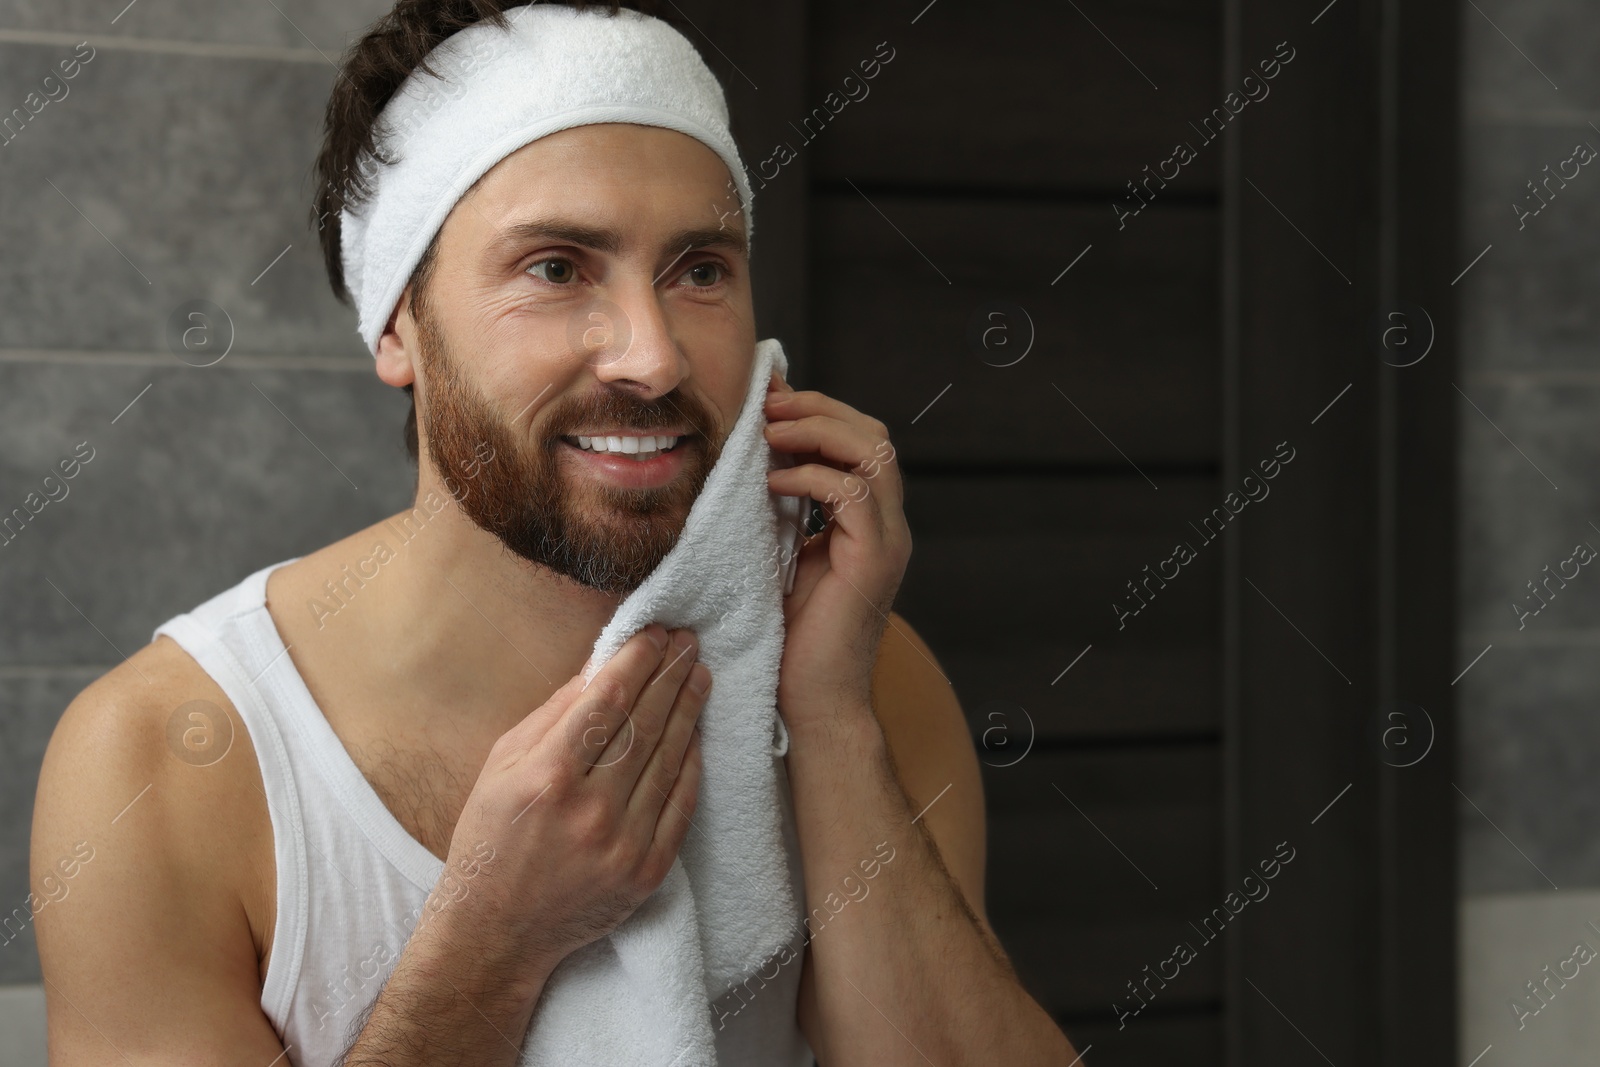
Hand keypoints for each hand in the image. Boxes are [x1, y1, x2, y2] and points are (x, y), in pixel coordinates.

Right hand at [440, 624, 709, 997]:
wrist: (496, 932)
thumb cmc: (490, 838)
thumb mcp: (501, 766)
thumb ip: (553, 715)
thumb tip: (600, 668)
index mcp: (547, 776)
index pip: (608, 702)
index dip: (637, 661)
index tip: (656, 634)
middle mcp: (590, 809)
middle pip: (646, 724)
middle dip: (670, 675)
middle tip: (689, 643)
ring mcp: (624, 843)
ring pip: (669, 760)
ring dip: (689, 711)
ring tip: (699, 676)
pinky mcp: (647, 872)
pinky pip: (680, 805)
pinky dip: (692, 765)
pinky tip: (697, 733)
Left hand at [763, 371, 910, 729]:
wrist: (814, 702)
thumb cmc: (792, 638)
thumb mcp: (784, 555)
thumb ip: (785, 509)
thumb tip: (757, 458)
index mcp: (870, 522)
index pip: (861, 441)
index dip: (818, 411)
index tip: (769, 399)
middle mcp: (888, 526)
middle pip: (874, 435)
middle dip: (819, 409)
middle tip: (768, 406)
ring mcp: (887, 542)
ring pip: (874, 454)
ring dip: (817, 432)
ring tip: (770, 434)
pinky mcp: (873, 562)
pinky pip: (854, 494)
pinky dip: (811, 478)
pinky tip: (774, 484)